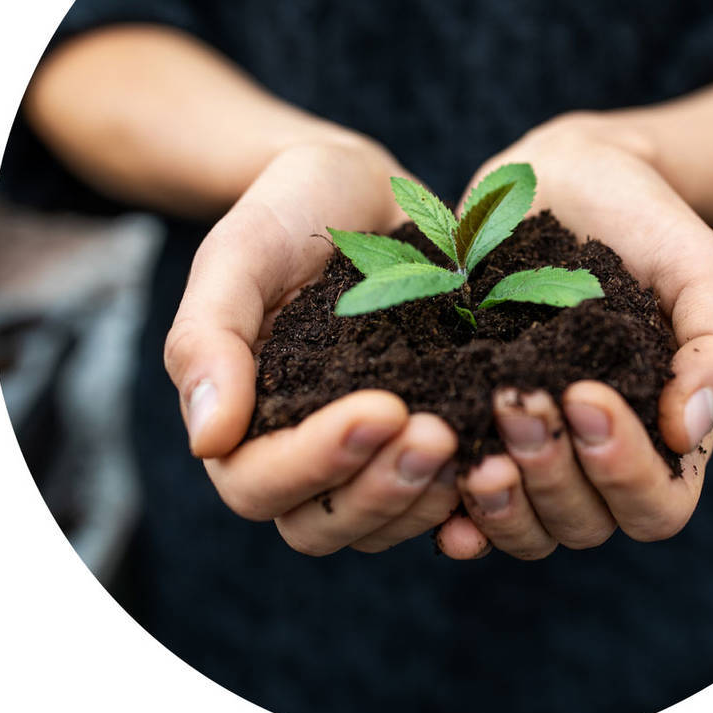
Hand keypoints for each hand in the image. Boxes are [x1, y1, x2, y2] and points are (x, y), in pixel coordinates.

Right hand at [164, 139, 462, 555]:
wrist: (359, 188)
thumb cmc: (287, 210)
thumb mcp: (238, 254)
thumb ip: (207, 339)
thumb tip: (208, 440)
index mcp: (242, 419)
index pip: (259, 483)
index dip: (316, 462)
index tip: (381, 408)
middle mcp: (300, 448)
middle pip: (322, 524)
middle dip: (381, 490)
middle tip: (439, 435)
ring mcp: (365, 450)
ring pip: (382, 522)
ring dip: (426, 499)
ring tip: (477, 444)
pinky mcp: (420, 433)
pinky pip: (438, 497)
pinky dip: (469, 495)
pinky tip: (505, 462)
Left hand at [436, 113, 712, 559]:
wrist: (565, 176)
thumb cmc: (644, 222)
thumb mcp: (701, 269)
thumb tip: (692, 428)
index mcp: (664, 436)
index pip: (657, 505)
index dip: (623, 470)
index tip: (584, 394)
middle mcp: (597, 459)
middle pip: (583, 524)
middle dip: (549, 474)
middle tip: (514, 400)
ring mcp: (533, 448)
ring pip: (523, 526)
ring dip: (498, 502)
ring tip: (471, 450)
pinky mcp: (473, 427)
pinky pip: (460, 499)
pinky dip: (448, 508)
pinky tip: (430, 476)